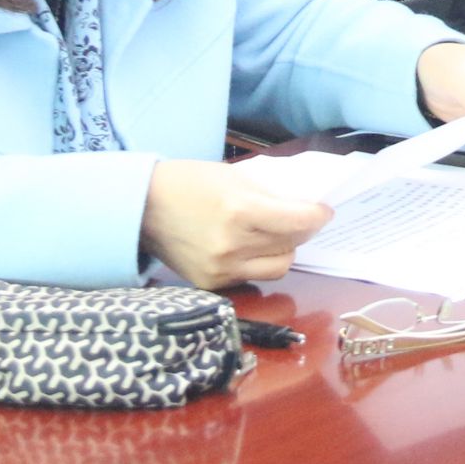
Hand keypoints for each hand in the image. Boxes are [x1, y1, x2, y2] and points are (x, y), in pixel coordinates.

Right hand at [140, 160, 330, 289]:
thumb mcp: (234, 178)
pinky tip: (249, 247)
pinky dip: (257, 262)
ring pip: (277, 268)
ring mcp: (221, 270)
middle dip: (302, 231)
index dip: (318, 216)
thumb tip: (304, 210)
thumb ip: (270, 197)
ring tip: (276, 236)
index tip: (323, 211)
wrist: (141, 207)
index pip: (299, 223)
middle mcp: (233, 246)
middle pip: (291, 246)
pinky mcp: (211, 285)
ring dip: (284, 251)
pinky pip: (251, 277)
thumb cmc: (190, 183)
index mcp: (240, 212)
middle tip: (299, 219)